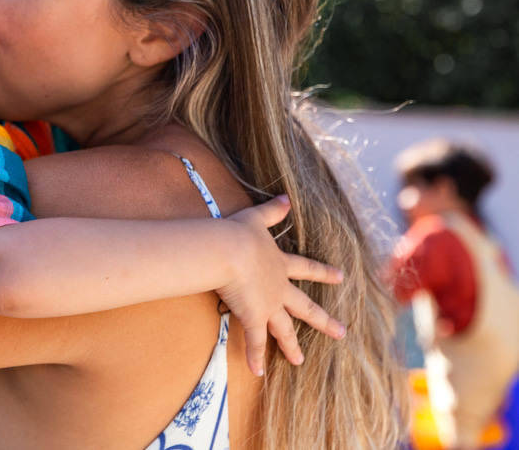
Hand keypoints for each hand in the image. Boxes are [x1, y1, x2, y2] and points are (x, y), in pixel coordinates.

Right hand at [218, 195, 345, 376]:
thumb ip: (272, 210)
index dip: (324, 272)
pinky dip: (254, 358)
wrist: (228, 251)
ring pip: (284, 330)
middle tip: (341, 332)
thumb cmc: (237, 233)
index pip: (307, 269)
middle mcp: (279, 288)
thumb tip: (286, 197)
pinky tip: (258, 373)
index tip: (341, 277)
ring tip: (300, 361)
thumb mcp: (256, 217)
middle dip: (323, 320)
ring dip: (291, 346)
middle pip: (305, 308)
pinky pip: (254, 342)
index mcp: (280, 264)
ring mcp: (268, 305)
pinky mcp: (253, 317)